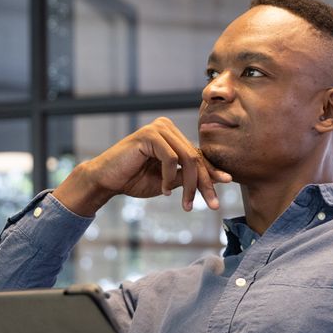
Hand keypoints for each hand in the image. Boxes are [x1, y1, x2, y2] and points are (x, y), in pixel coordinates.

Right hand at [54, 117, 231, 216]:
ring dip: (190, 185)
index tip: (227, 183)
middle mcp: (166, 127)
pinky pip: (170, 159)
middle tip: (213, 204)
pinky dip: (169, 178)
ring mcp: (158, 129)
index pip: (197, 154)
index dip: (212, 171)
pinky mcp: (148, 135)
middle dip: (205, 183)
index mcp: (171, 135)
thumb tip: (215, 179)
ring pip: (187, 158)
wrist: (106, 180)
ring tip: (185, 204)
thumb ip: (186, 176)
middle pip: (195, 156)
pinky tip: (164, 190)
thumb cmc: (134, 180)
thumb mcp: (167, 180)